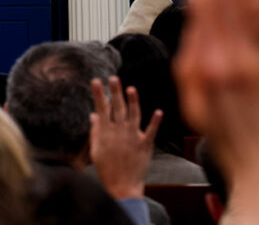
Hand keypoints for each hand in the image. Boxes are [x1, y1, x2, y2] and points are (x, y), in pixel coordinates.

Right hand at [90, 76, 161, 199]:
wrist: (121, 185)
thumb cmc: (106, 168)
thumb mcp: (96, 150)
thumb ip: (96, 131)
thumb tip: (94, 115)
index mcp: (106, 133)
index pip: (102, 108)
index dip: (100, 94)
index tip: (97, 81)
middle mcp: (119, 132)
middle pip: (118, 108)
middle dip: (115, 92)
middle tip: (113, 78)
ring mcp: (133, 137)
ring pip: (134, 115)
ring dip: (134, 101)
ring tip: (131, 89)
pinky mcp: (146, 144)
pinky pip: (151, 130)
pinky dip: (155, 121)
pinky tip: (158, 111)